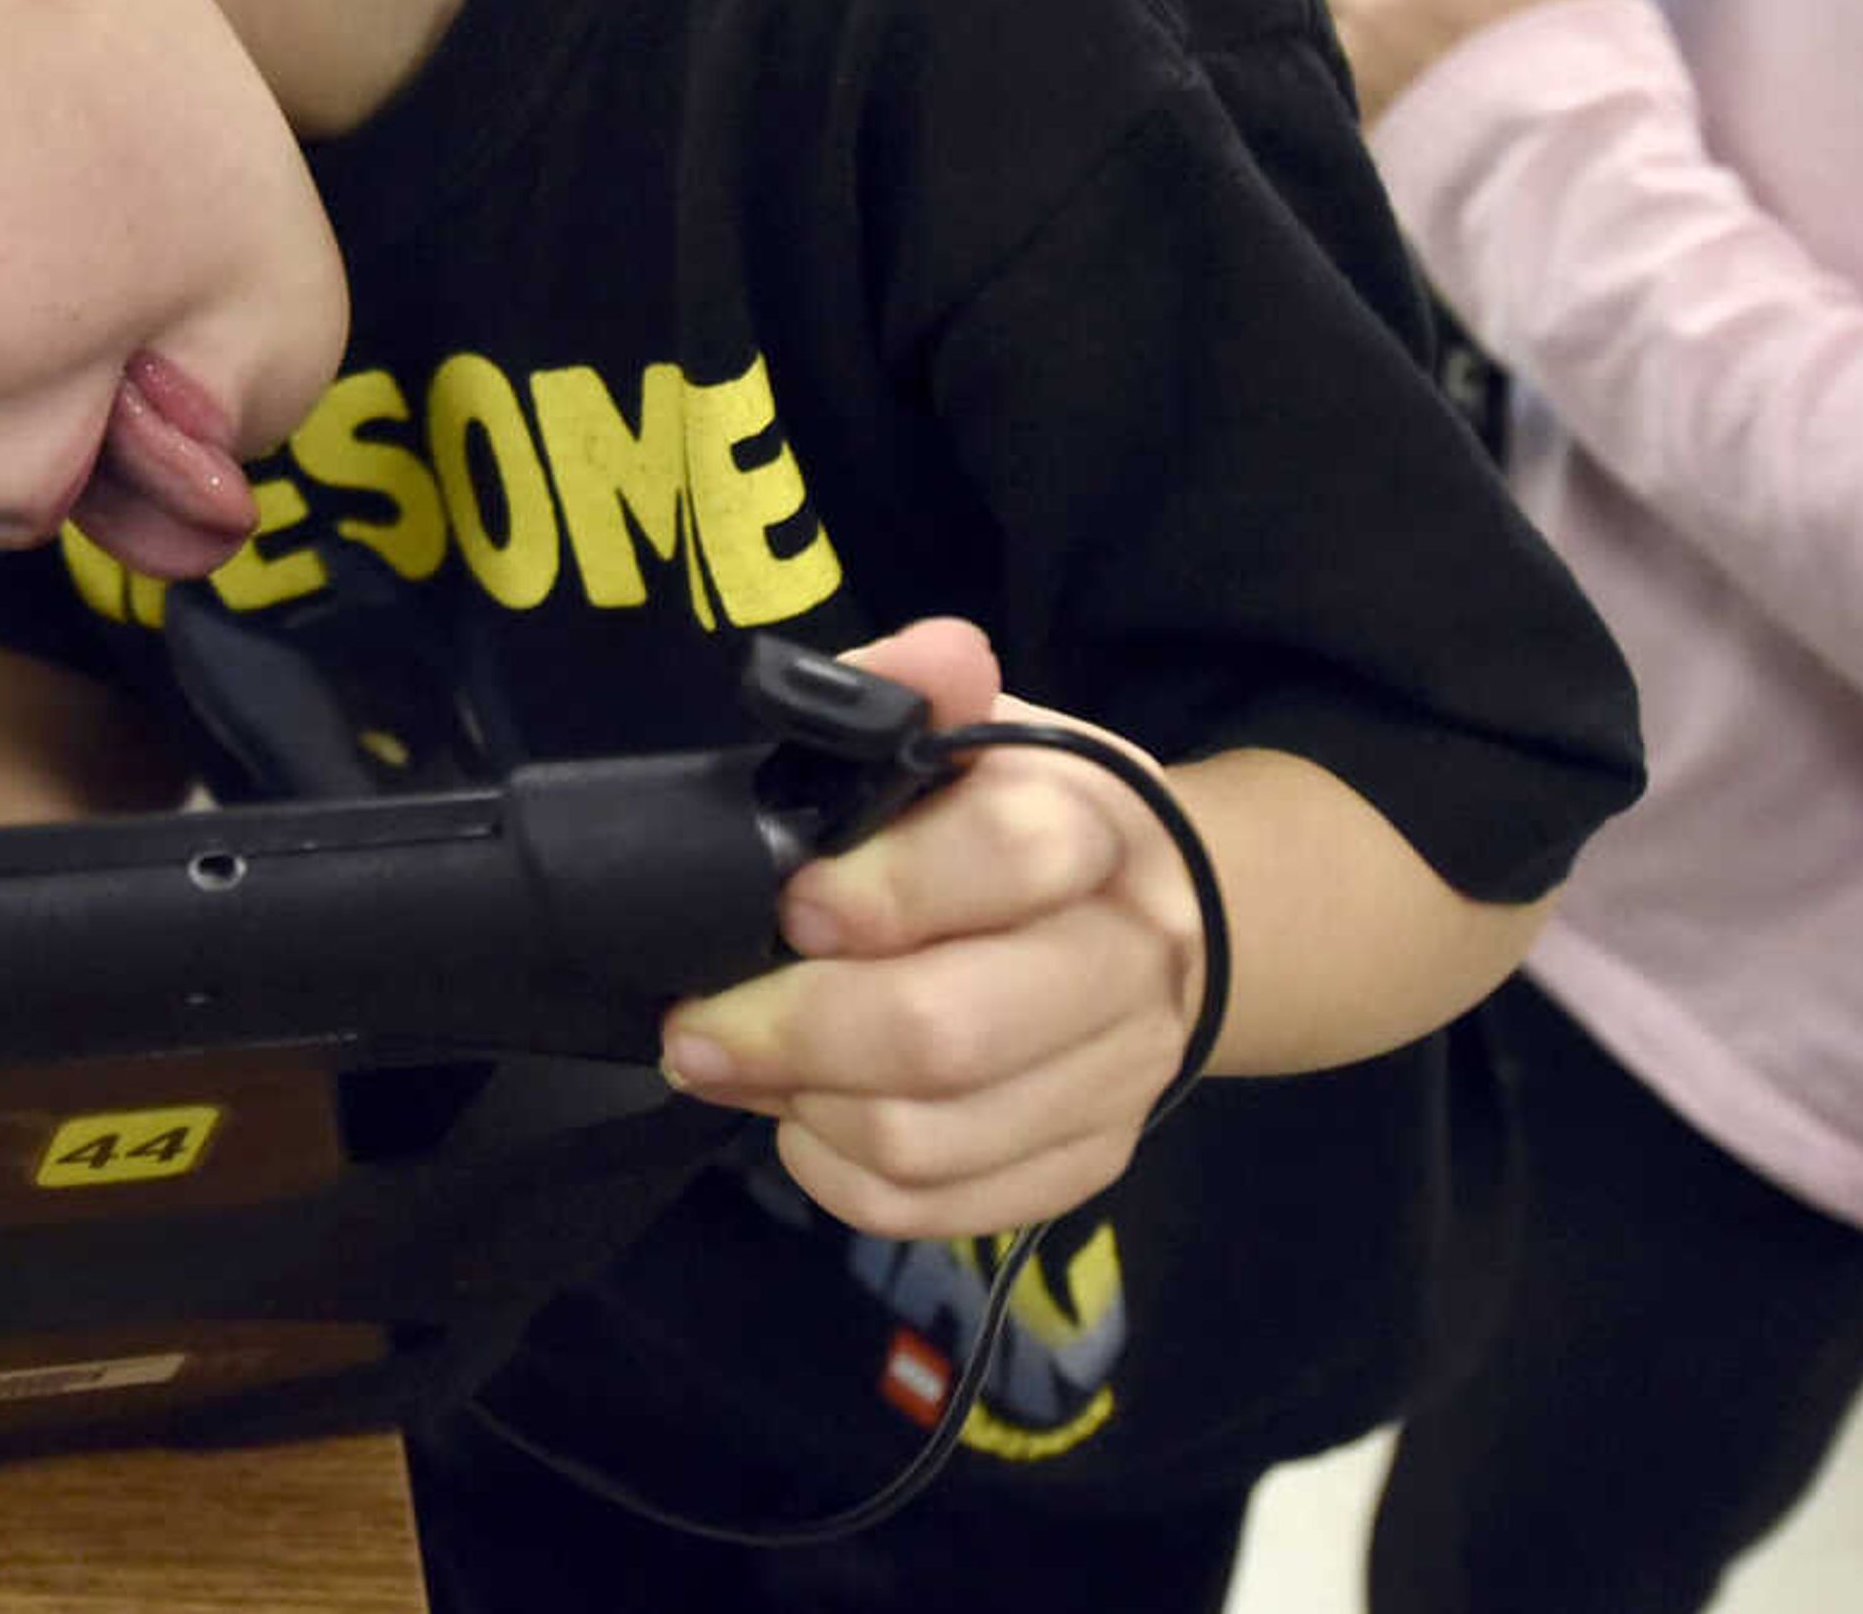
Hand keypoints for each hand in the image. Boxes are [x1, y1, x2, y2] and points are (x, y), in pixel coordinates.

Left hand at [658, 618, 1203, 1240]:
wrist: (1167, 913)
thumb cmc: (1020, 811)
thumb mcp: (975, 728)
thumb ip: (918, 685)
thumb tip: (931, 655)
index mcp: (1091, 827)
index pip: (1007, 857)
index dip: (879, 891)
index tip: (791, 903)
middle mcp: (1124, 958)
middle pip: (947, 1033)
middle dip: (789, 1033)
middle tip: (695, 1024)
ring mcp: (1113, 1074)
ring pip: (928, 1138)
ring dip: (801, 1109)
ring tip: (734, 1065)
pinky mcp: (1088, 1159)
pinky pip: (942, 1207)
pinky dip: (843, 1178)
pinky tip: (803, 1120)